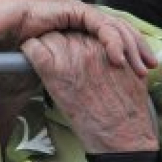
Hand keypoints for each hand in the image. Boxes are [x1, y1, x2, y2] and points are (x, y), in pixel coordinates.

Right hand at [15, 0, 155, 76]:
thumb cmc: (28, 47)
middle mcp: (88, 17)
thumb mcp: (60, 60)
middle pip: (123, 30)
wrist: (8, 31)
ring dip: (130, 48)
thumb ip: (78, 61)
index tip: (145, 71)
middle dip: (139, 50)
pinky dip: (112, 41)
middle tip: (148, 69)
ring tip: (137, 67)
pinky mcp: (77, 10)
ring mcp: (83, 12)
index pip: (118, 36)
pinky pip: (102, 24)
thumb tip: (98, 79)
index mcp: (85, 27)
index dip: (134, 52)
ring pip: (117, 26)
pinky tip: (117, 58)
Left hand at [21, 32, 157, 152]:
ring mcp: (70, 56)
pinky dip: (29, 52)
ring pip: (46, 37)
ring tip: (48, 64)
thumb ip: (117, 56)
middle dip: (60, 42)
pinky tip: (31, 60)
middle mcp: (87, 45)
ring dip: (45, 47)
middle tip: (59, 59)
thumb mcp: (132, 73)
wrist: (121, 133)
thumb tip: (109, 52)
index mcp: (106, 44)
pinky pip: (32, 49)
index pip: (82, 28)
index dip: (76, 40)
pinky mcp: (53, 69)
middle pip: (63, 31)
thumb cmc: (128, 109)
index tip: (72, 52)